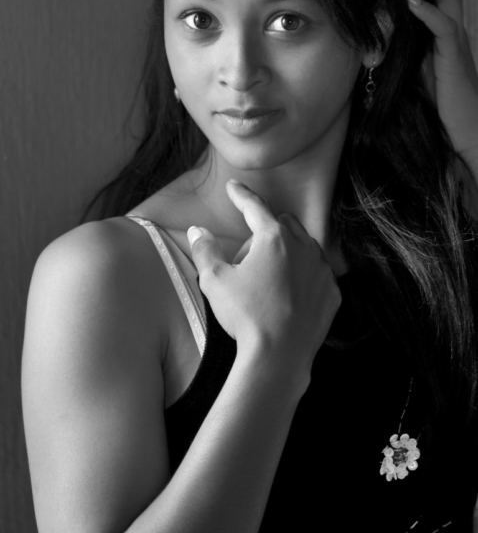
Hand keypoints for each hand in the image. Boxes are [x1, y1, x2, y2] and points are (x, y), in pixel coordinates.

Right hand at [186, 179, 340, 372]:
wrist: (278, 357)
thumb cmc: (246, 316)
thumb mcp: (215, 280)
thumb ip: (205, 250)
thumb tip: (198, 231)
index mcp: (274, 238)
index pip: (255, 206)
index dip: (241, 195)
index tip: (233, 186)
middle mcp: (303, 247)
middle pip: (283, 223)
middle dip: (265, 229)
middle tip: (246, 256)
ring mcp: (321, 270)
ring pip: (304, 246)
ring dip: (287, 251)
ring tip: (267, 276)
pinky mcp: (332, 293)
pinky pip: (317, 273)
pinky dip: (303, 276)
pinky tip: (288, 294)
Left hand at [407, 0, 477, 174]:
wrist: (465, 130)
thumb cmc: (439, 107)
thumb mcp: (414, 73)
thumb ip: (399, 55)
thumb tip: (370, 45)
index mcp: (442, 34)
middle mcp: (452, 31)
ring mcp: (456, 42)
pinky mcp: (455, 57)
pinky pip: (445, 26)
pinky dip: (428, 11)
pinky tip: (410, 0)